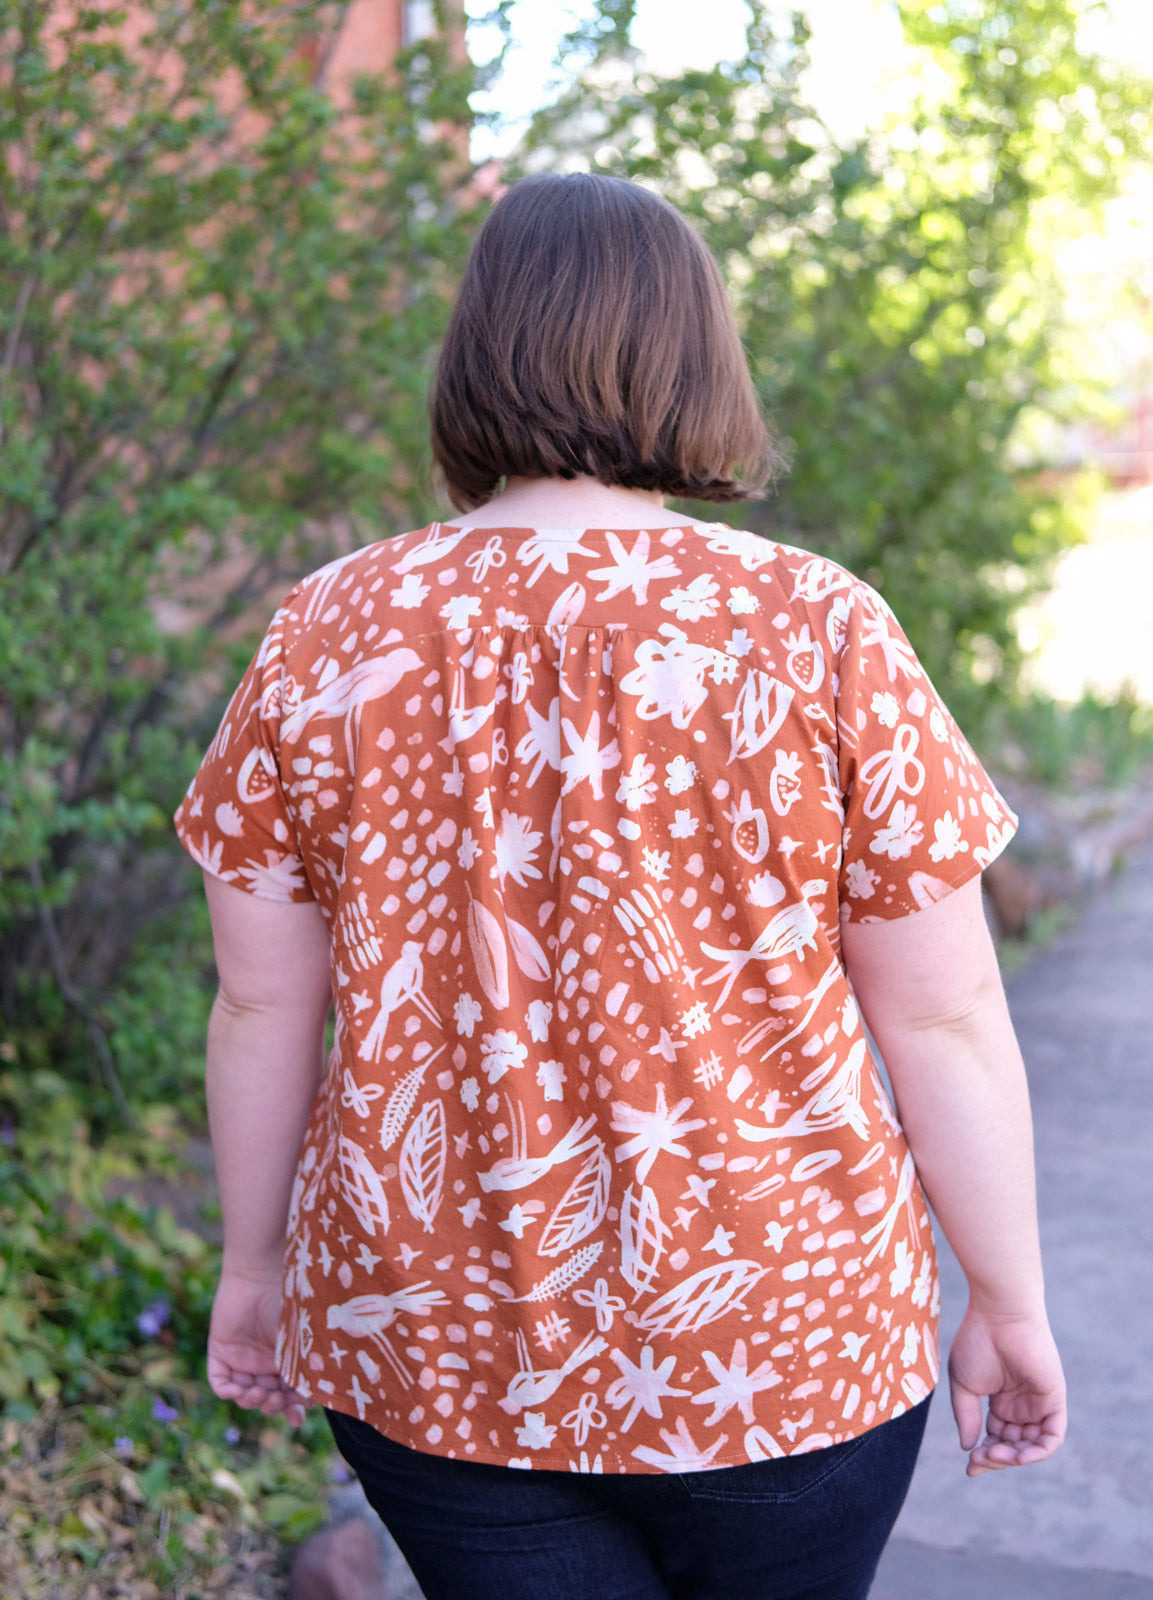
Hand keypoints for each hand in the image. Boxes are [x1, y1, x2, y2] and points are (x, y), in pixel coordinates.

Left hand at [207, 1266, 309, 1428]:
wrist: (260, 1273)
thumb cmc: (289, 1300)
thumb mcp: (303, 1337)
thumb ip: (308, 1365)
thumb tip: (314, 1399)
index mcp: (288, 1357)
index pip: (289, 1392)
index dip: (293, 1409)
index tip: (297, 1418)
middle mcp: (265, 1361)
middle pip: (267, 1398)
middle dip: (274, 1405)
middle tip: (278, 1399)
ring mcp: (242, 1358)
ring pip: (245, 1395)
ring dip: (253, 1401)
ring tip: (260, 1392)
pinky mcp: (221, 1352)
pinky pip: (221, 1383)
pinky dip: (229, 1392)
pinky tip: (240, 1390)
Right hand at [948, 1304, 1065, 1476]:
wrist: (998, 1314)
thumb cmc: (977, 1341)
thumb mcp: (964, 1385)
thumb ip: (967, 1417)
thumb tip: (969, 1448)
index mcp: (999, 1400)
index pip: (995, 1438)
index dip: (984, 1456)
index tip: (969, 1468)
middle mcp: (1020, 1405)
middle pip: (1013, 1446)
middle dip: (996, 1459)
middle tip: (978, 1460)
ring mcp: (1037, 1403)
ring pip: (1032, 1446)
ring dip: (1013, 1458)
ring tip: (993, 1454)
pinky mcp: (1054, 1399)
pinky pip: (1052, 1436)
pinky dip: (1038, 1451)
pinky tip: (1018, 1455)